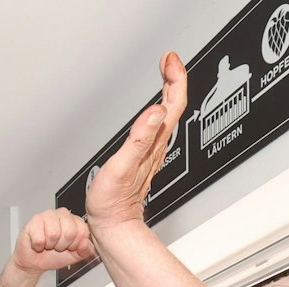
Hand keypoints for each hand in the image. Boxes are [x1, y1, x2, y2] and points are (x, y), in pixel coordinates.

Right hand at [11, 208, 94, 273]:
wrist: (35, 261)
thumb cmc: (54, 255)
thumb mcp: (75, 256)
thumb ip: (86, 251)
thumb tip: (86, 244)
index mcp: (76, 221)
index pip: (83, 232)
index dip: (75, 245)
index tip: (69, 247)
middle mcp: (63, 214)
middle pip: (69, 232)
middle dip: (62, 246)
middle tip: (56, 246)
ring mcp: (49, 215)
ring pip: (54, 234)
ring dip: (49, 245)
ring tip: (47, 243)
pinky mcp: (35, 219)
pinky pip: (40, 237)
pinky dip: (38, 246)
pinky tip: (39, 242)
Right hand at [84, 52, 187, 228]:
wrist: (113, 225)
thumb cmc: (113, 202)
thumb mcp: (122, 168)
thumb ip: (139, 139)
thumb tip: (155, 113)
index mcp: (153, 144)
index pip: (173, 104)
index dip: (174, 79)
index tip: (169, 61)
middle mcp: (157, 145)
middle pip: (173, 105)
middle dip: (173, 78)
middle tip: (168, 59)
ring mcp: (152, 150)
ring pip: (167, 113)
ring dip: (169, 90)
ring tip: (165, 72)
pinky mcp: (145, 155)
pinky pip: (158, 124)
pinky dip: (160, 107)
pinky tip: (155, 105)